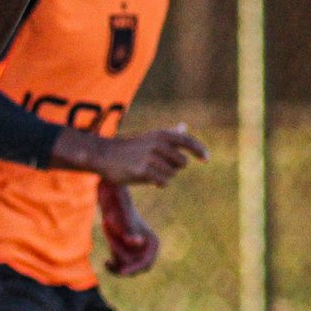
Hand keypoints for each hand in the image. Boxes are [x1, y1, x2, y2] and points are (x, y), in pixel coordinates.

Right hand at [88, 124, 207, 186]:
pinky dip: (158, 183)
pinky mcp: (143, 170)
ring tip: (151, 172)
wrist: (105, 155)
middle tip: (160, 167)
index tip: (206, 159)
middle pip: (182, 163)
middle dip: (174, 168)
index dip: (200, 151)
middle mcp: (158, 144)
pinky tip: (149, 180)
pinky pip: (163, 182)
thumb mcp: (150, 137)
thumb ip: (169, 134)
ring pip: (172, 174)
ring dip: (164, 176)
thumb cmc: (129, 148)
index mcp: (162, 134)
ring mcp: (151, 157)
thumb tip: (184, 127)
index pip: (188, 142)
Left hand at [100, 182, 159, 275]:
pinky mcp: (126, 254)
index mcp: (153, 243)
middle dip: (125, 266)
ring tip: (110, 249)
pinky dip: (114, 268)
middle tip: (112, 263)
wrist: (112, 206)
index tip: (121, 272)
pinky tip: (106, 262)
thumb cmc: (119, 212)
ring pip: (129, 268)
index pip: (146, 263)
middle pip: (139, 268)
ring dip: (118, 263)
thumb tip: (137, 243)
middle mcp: (147, 250)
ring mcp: (137, 253)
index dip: (134, 269)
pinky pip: (122, 267)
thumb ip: (130, 234)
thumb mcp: (123, 223)